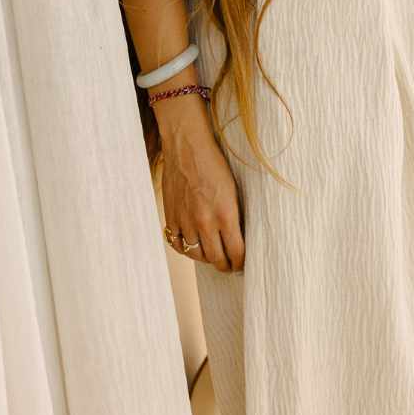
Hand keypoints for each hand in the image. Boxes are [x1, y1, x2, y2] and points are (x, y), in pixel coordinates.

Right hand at [160, 128, 245, 271]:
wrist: (187, 148)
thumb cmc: (214, 165)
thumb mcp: (234, 191)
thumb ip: (234, 216)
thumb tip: (238, 237)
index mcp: (226, 215)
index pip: (236, 252)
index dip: (241, 263)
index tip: (243, 264)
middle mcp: (205, 222)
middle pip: (217, 258)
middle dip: (226, 265)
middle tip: (230, 266)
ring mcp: (186, 221)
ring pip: (197, 254)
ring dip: (207, 258)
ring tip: (213, 257)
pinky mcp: (171, 217)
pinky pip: (177, 244)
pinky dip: (186, 249)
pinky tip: (193, 248)